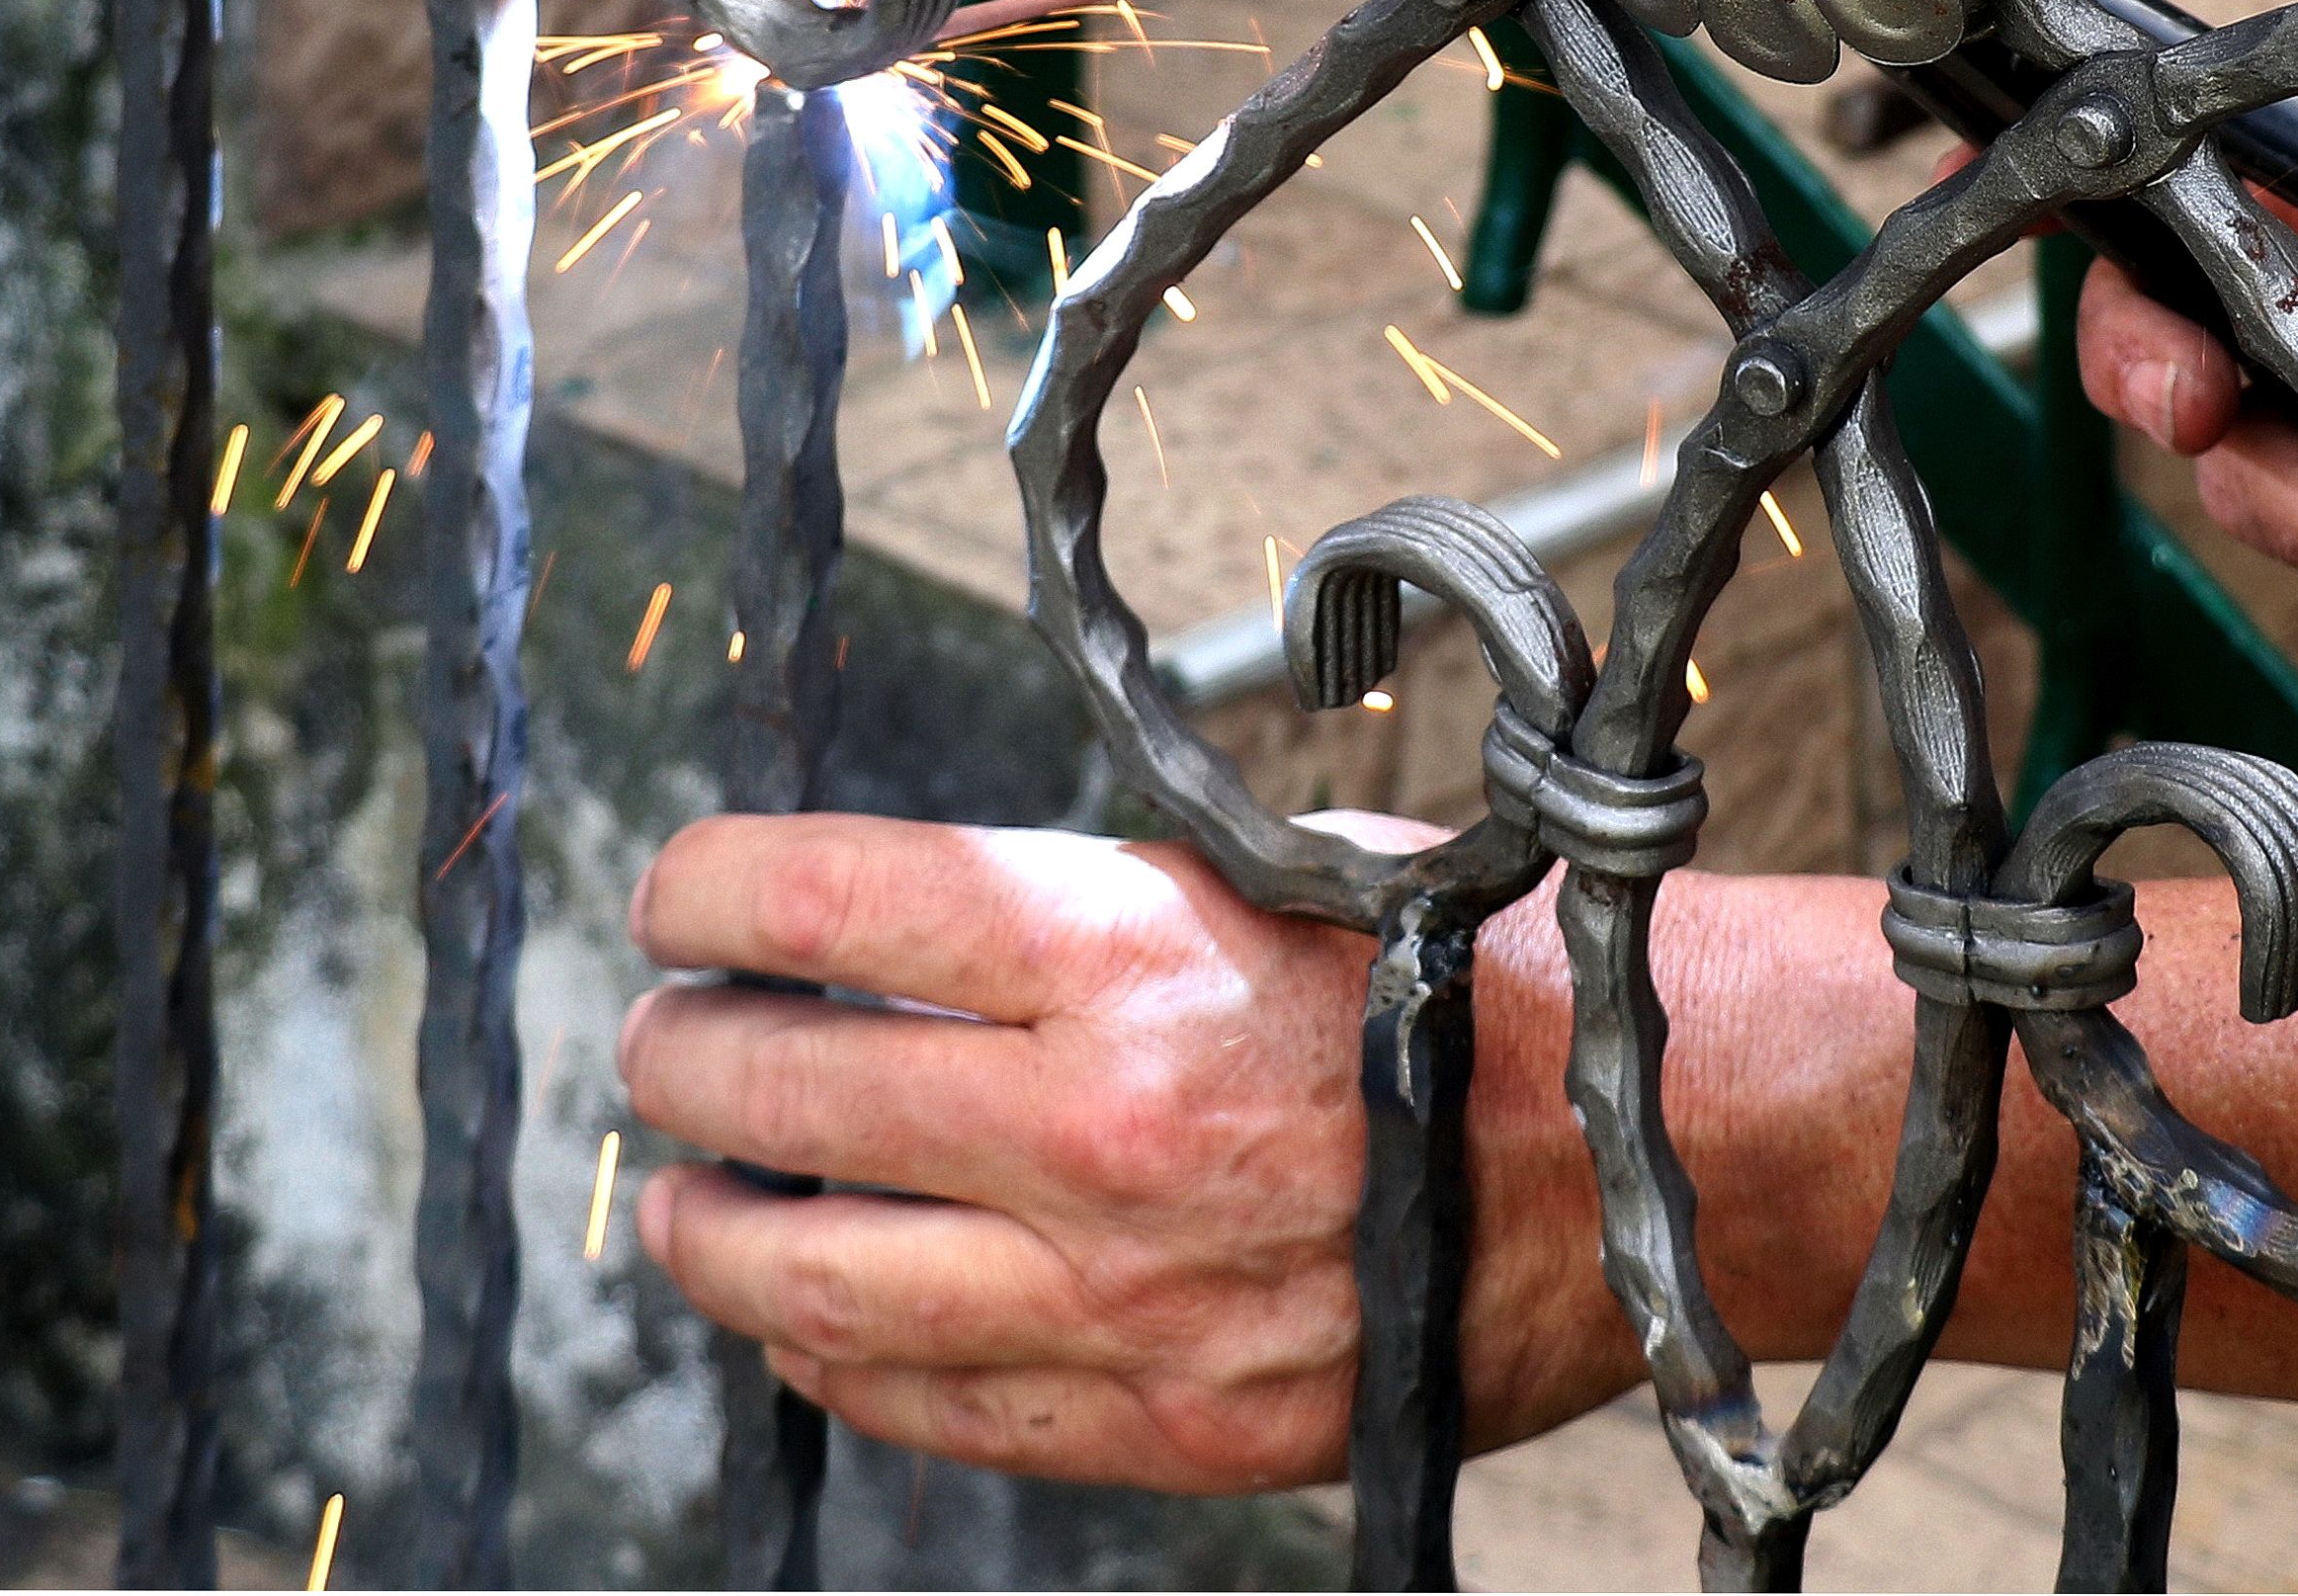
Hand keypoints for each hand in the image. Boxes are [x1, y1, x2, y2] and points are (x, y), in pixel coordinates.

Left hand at [616, 810, 1632, 1490]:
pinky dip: (834, 1356)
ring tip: (686, 1192)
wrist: (1639, 1157)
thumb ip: (1075, 909)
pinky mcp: (1168, 1423)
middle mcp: (1102, 1128)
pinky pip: (933, 1404)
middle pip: (791, 1090)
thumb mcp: (1258, 873)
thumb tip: (895, 924)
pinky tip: (807, 1310)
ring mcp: (1126, 1299)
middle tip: (658, 1035)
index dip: (712, 889)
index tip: (675, 892)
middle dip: (684, 1055)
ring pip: (820, 1283)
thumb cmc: (1451, 984)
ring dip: (713, 1231)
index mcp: (1127, 955)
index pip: (832, 902)